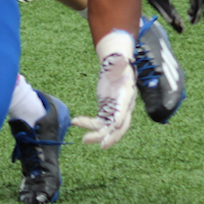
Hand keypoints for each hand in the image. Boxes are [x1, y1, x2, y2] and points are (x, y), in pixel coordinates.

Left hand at [72, 31, 135, 148]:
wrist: (116, 67)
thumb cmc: (119, 65)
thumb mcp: (119, 63)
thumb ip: (120, 62)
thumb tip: (121, 58)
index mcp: (127, 97)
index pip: (124, 112)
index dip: (119, 120)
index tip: (114, 126)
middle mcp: (123, 108)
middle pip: (118, 127)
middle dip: (110, 137)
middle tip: (101, 145)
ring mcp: (114, 111)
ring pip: (106, 128)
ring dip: (96, 135)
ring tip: (83, 140)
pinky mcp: (106, 111)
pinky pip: (98, 122)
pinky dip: (88, 124)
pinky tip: (76, 122)